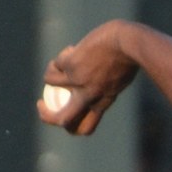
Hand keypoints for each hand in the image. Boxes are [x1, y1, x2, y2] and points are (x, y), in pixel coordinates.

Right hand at [38, 20, 139, 135]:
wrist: (129, 44)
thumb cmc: (129, 59)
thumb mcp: (120, 81)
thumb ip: (105, 88)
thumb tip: (93, 87)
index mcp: (102, 103)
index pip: (85, 128)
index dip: (70, 126)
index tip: (63, 114)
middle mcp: (88, 97)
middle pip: (62, 120)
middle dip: (46, 116)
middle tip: (42, 104)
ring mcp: (77, 82)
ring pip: (49, 82)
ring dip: (51, 72)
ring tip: (60, 63)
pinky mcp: (70, 65)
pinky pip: (57, 62)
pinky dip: (62, 56)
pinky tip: (75, 49)